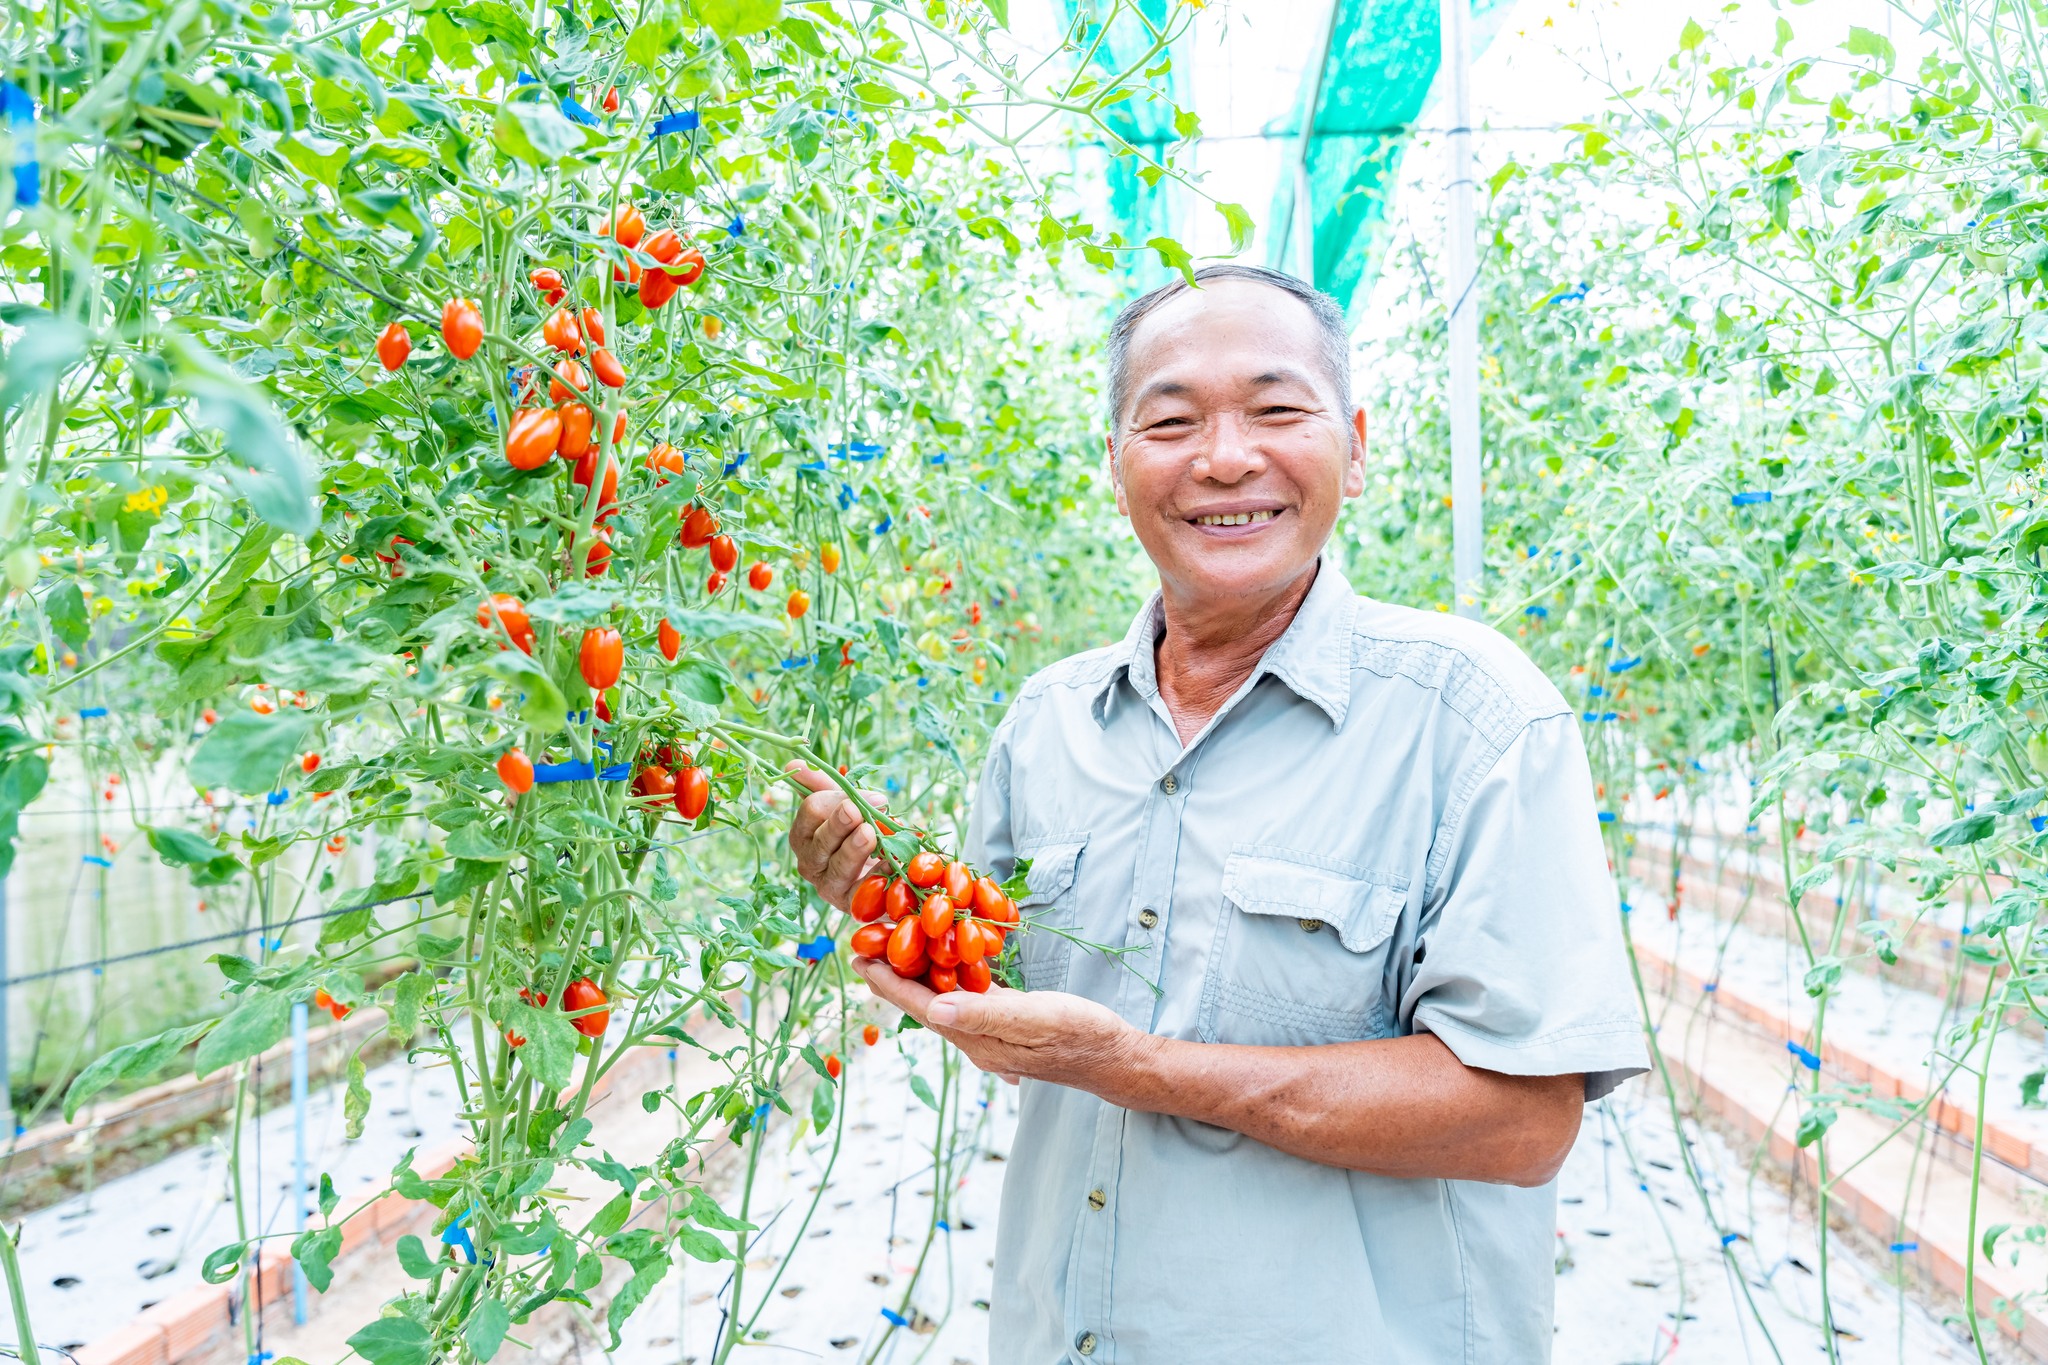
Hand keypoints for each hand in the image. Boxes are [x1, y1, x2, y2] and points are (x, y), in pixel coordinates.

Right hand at [784, 763, 886, 911]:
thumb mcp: (845, 805)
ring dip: (854, 849)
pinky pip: (862, 892)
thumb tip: (792, 765)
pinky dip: (878, 876)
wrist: (884, 874)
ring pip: (837, 867)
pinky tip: (892, 863)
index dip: (835, 799)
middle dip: (838, 824)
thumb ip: (823, 785)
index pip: (810, 811)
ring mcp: (829, 887)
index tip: (866, 796)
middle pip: (820, 841)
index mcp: (804, 835)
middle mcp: (811, 863)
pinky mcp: (851, 906)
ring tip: (870, 834)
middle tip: (856, 811)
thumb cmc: (859, 833)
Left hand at [852, 956, 1145, 1090]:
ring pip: (943, 999)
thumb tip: (935, 1009)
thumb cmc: (1080, 1035)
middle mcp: (976, 1038)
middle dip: (894, 974)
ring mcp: (991, 1031)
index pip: (921, 1006)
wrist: (1114, 1058)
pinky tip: (946, 956)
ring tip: (897, 943)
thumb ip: (986, 1014)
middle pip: (924, 1002)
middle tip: (868, 942)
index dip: (888, 982)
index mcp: (977, 1037)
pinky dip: (950, 974)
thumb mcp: (1035, 1019)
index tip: (858, 957)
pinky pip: (967, 995)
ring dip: (918, 973)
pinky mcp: (1007, 1020)